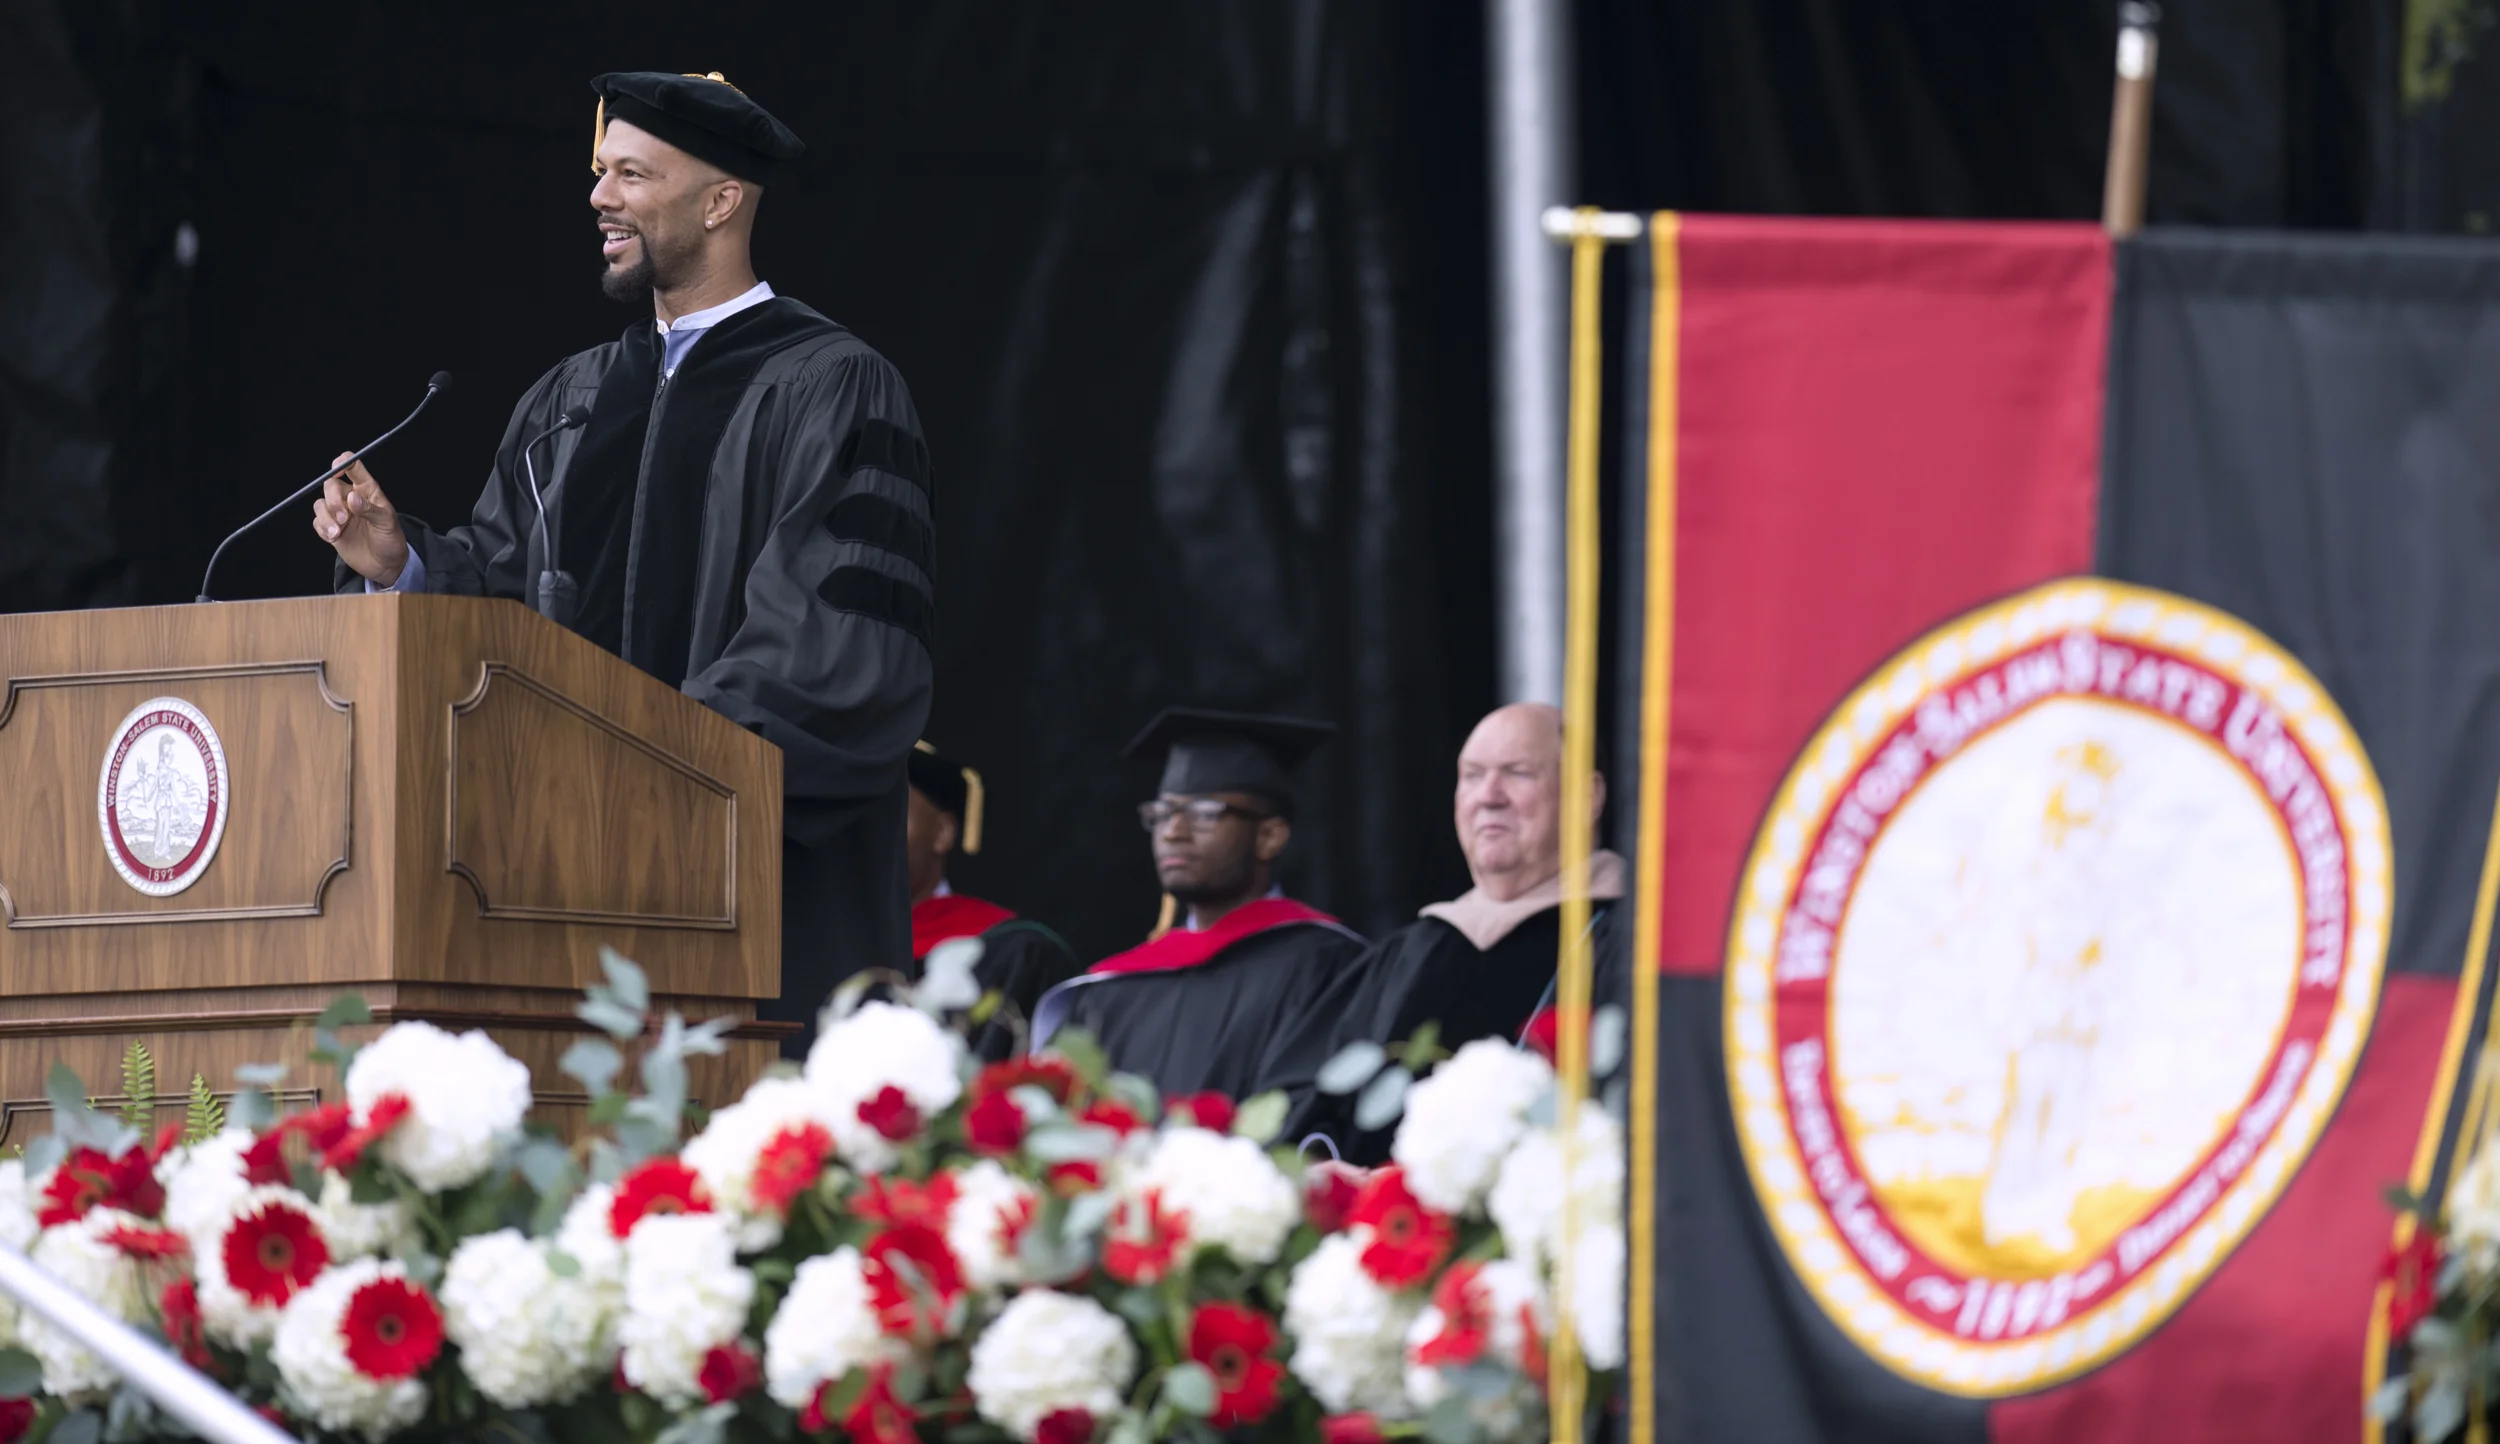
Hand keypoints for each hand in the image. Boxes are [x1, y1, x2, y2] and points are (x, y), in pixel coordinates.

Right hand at [311, 452, 409, 586]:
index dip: (342, 463)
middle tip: (344, 519)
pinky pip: (317, 521)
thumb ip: (370, 509)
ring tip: (337, 533)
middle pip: (330, 485)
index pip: (352, 467)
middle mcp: (351, 498)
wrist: (386, 565)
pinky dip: (321, 528)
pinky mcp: (331, 528)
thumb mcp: (387, 523)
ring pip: (320, 504)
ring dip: (325, 517)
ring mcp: (339, 513)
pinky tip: (334, 538)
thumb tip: (351, 497)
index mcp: (367, 490)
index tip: (337, 471)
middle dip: (333, 500)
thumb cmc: (391, 539)